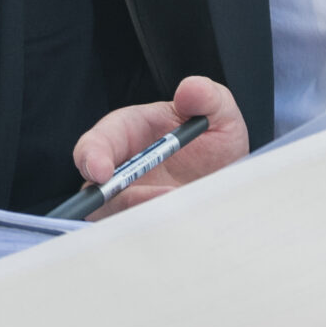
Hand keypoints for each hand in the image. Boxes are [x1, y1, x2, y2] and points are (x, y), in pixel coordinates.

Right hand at [70, 75, 248, 217]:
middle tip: (146, 202)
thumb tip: (189, 90)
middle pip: (95, 190)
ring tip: (181, 206)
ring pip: (117, 218)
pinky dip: (156, 233)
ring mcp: (128, 203)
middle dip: (110, 199)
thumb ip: (206, 96)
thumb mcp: (220, 113)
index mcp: (127, 132)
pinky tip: (184, 225)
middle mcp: (120, 171)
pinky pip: (138, 237)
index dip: (92, 156)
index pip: (96, 144)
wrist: (232, 180)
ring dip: (144, 215)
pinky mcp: (143, 228)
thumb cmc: (216, 140)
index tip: (102, 171)